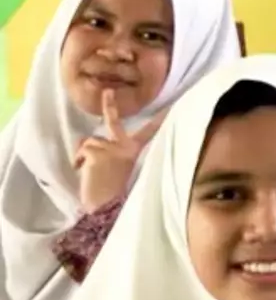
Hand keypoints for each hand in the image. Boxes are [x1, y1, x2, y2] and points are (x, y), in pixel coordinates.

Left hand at [74, 90, 163, 212]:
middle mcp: (126, 146)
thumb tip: (92, 144)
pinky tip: (86, 173)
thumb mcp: (121, 171)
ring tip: (91, 172)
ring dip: (85, 156)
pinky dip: (79, 161)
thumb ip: (115, 155)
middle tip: (107, 92)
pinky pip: (82, 150)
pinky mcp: (97, 151)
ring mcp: (112, 147)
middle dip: (110, 104)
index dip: (161, 119)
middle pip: (114, 121)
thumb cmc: (114, 194)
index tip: (172, 107)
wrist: (106, 208)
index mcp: (135, 151)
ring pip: (89, 142)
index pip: (149, 132)